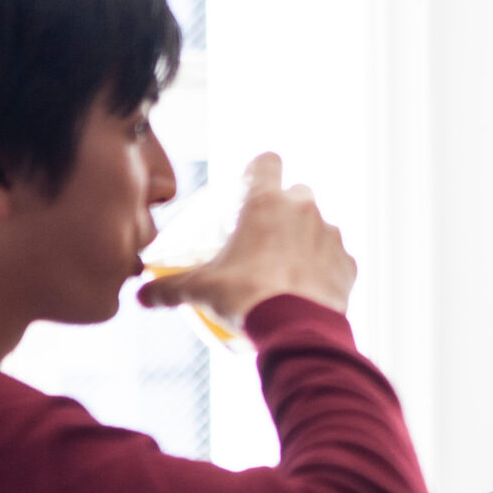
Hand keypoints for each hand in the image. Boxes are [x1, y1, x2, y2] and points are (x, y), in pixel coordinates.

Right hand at [140, 153, 355, 325]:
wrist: (295, 330)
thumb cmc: (245, 299)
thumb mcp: (199, 289)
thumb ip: (168, 287)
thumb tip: (143, 296)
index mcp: (266, 203)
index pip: (266, 162)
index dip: (259, 170)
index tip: (250, 186)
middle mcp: (305, 210)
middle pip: (297, 192)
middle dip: (283, 208)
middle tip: (263, 236)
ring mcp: (332, 236)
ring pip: (320, 225)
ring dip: (305, 239)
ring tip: (284, 268)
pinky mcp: (349, 264)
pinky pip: (336, 258)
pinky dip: (324, 268)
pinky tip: (306, 289)